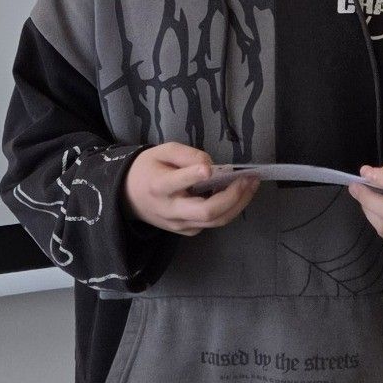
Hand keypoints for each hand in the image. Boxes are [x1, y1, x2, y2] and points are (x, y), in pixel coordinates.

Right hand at [123, 143, 258, 236]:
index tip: (208, 169)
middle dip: (232, 197)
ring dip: (238, 204)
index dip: (192, 176)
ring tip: (252, 185)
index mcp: (159, 186)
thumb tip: (212, 166)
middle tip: (248, 179)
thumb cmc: (149, 168)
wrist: (130, 197)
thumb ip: (186, 154)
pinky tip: (238, 194)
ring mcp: (180, 225)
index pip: (176, 183)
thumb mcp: (162, 151)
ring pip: (215, 220)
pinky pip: (212, 222)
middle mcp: (171, 210)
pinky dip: (228, 209)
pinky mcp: (187, 231)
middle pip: (206, 211)